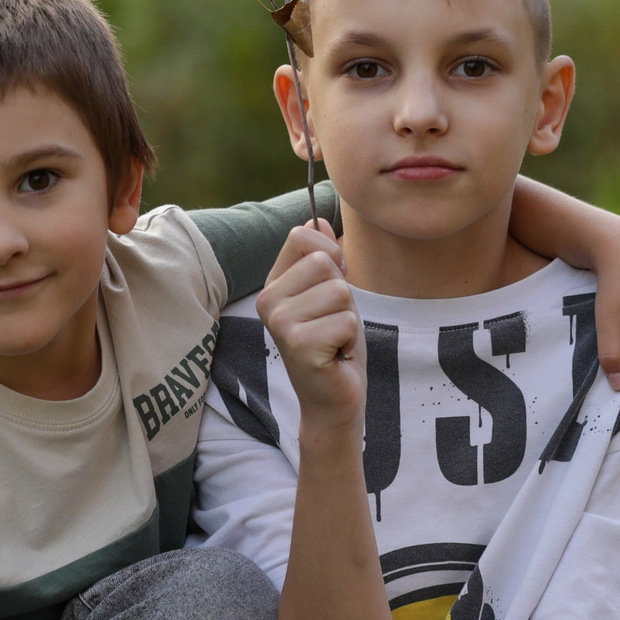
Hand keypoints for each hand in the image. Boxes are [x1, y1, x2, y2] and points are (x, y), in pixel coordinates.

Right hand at [257, 222, 363, 426]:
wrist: (333, 399)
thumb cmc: (334, 345)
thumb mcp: (332, 294)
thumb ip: (325, 258)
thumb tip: (320, 220)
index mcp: (273, 284)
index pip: (303, 237)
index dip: (331, 256)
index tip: (330, 288)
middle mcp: (268, 301)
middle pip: (324, 261)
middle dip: (343, 293)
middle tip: (332, 323)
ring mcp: (280, 323)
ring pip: (339, 291)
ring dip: (348, 317)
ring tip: (334, 339)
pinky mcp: (299, 345)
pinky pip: (347, 320)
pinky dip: (351, 338)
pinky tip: (336, 354)